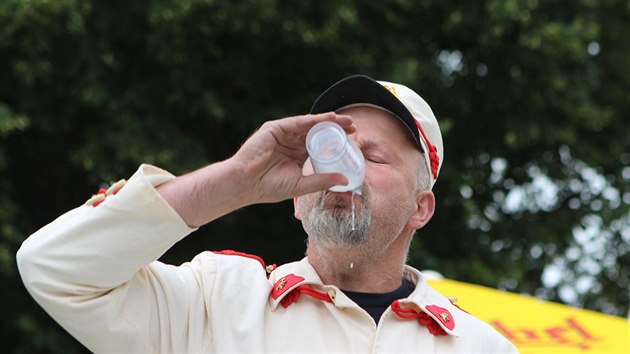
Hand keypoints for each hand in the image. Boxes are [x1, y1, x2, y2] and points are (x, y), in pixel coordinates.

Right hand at [232, 112, 354, 203]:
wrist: (246, 183)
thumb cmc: (269, 187)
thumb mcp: (302, 185)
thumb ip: (322, 181)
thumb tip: (345, 181)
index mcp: (298, 154)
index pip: (321, 143)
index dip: (337, 140)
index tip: (354, 139)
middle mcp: (292, 142)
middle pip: (318, 131)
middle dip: (337, 127)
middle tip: (354, 127)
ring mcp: (284, 134)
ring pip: (310, 124)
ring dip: (328, 121)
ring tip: (346, 121)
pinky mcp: (276, 128)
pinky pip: (298, 122)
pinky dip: (313, 120)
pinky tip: (327, 119)